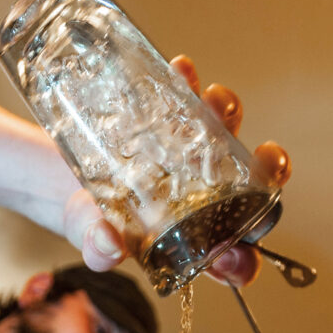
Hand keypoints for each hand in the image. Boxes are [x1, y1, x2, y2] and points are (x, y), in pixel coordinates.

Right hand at [64, 55, 290, 286]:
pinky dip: (189, 82)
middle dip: (269, 173)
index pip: (234, 258)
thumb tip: (107, 246)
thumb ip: (98, 249)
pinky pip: (190, 96)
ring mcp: (192, 154)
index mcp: (194, 239)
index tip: (228, 255)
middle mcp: (204, 196)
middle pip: (255, 190)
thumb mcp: (90, 238)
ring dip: (228, 115)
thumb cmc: (89, 220)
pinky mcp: (172, 118)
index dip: (242, 261)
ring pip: (229, 134)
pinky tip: (182, 71)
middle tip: (262, 159)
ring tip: (211, 101)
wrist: (64, 182)